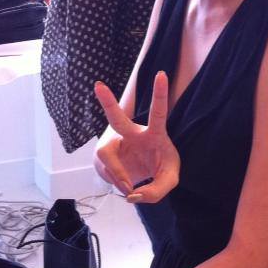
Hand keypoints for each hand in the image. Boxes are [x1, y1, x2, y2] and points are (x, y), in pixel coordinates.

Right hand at [93, 71, 179, 203]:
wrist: (141, 174)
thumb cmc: (159, 166)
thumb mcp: (169, 178)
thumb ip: (158, 190)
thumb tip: (132, 193)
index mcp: (153, 133)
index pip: (158, 113)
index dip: (160, 94)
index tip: (162, 74)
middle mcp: (131, 134)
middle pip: (117, 118)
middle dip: (107, 102)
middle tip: (98, 85)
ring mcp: (114, 143)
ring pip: (107, 156)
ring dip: (117, 174)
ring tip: (128, 188)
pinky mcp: (103, 155)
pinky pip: (107, 172)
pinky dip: (118, 184)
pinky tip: (125, 186)